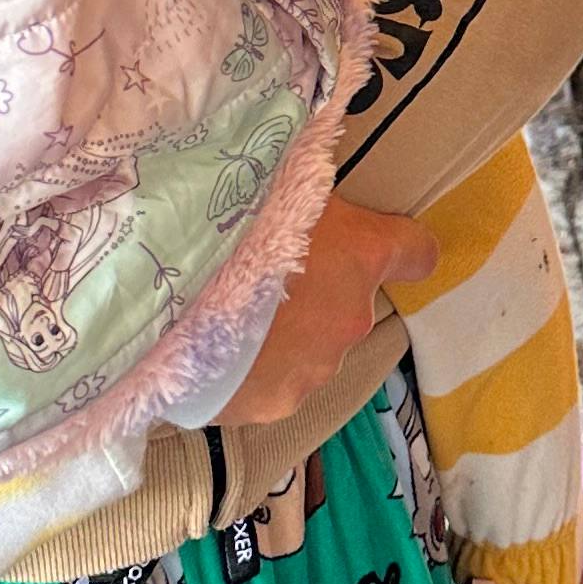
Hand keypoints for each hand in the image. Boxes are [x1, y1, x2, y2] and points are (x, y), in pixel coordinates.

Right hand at [223, 193, 435, 430]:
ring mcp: (316, 367)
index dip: (400, 250)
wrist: (167, 296)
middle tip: (258, 276)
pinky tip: (210, 351)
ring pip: (309, 349)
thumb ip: (304, 192)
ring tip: (228, 316)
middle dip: (314, 295)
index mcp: (363, 255)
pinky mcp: (277, 405)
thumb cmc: (227, 222)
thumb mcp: (277, 183)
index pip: (415, 252)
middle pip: (347, 305)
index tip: (378, 248)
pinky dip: (249, 372)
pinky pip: (271, 384)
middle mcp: (353, 316)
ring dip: (282, 336)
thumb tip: (306, 178)